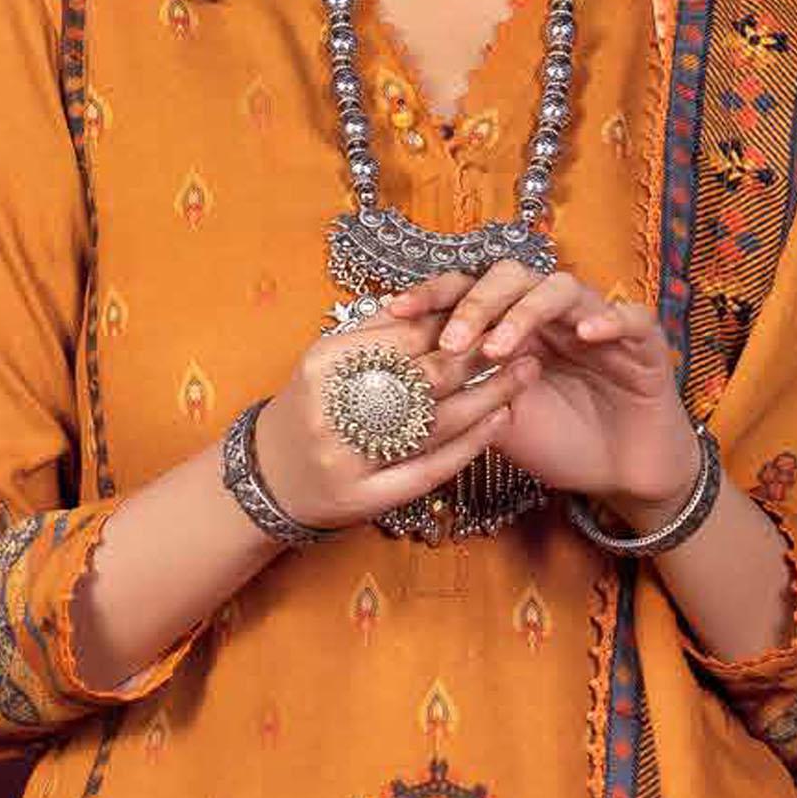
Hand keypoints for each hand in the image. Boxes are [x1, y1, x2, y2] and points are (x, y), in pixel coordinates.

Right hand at [253, 301, 540, 533]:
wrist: (269, 477)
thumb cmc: (311, 404)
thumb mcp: (330, 356)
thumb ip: (378, 329)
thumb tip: (436, 298)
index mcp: (326, 363)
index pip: (405, 333)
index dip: (456, 319)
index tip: (496, 307)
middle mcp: (334, 410)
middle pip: (426, 376)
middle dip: (483, 354)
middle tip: (524, 336)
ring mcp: (349, 459)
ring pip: (436, 423)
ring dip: (491, 395)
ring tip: (527, 372)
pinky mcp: (365, 499)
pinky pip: (429, 469)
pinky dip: (471, 444)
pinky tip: (501, 421)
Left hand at [386, 263, 700, 528]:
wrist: (622, 474)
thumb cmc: (559, 441)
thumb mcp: (498, 422)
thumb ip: (463, 396)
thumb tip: (402, 381)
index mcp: (513, 325)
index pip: (468, 291)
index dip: (432, 295)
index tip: (393, 310)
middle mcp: (551, 313)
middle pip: (510, 277)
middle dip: (476, 303)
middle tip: (452, 342)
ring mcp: (596, 321)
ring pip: (560, 287)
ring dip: (525, 311)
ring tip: (500, 348)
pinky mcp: (643, 340)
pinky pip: (630, 316)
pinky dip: (608, 318)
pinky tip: (586, 333)